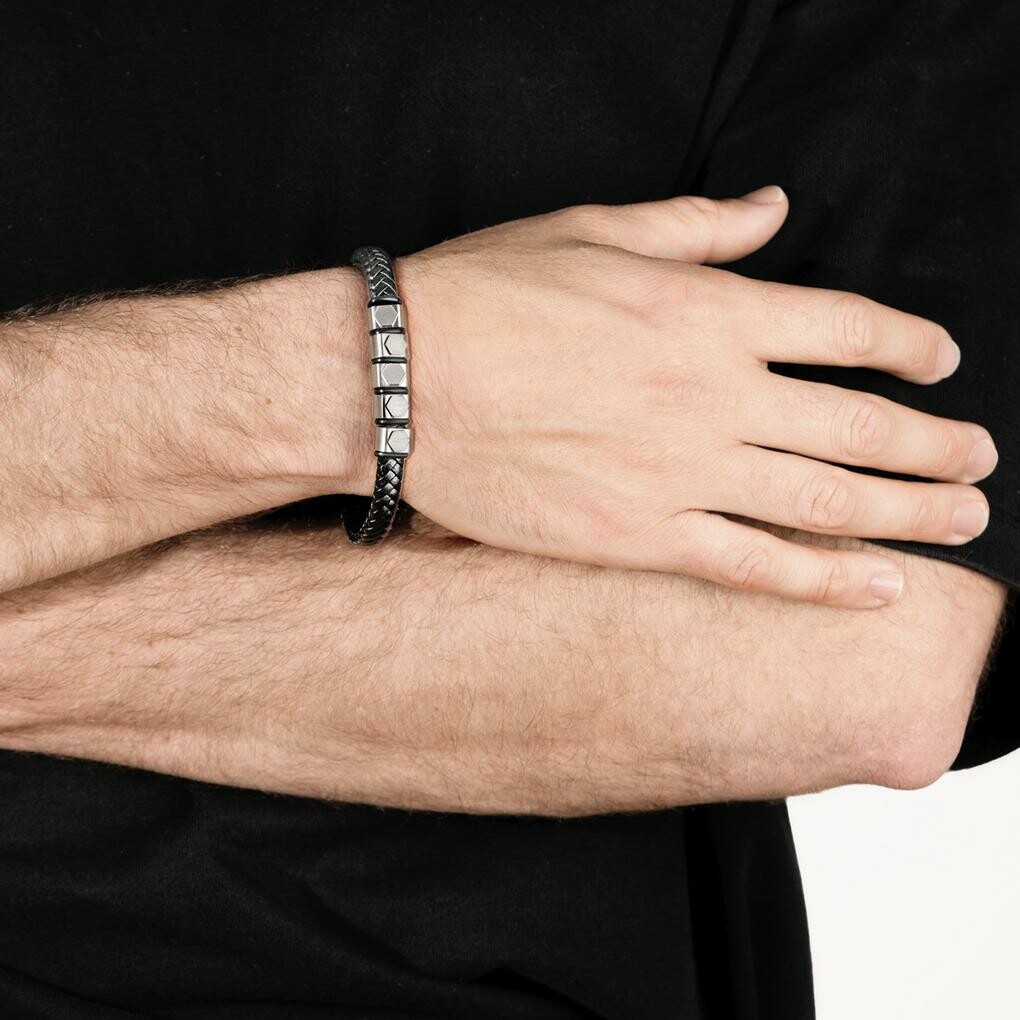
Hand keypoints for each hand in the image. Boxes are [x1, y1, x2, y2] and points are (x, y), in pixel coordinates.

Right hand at [396, 188, 996, 607]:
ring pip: (824, 499)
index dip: (906, 342)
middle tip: (979, 458)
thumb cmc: (484, 296)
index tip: (939, 359)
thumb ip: (697, 229)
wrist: (398, 379)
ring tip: (964, 520)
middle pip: (857, 422)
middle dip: (933, 442)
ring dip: (909, 512)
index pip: (844, 326)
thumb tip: (775, 209)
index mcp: (704, 311)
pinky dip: (824, 579)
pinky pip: (752, 566)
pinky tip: (881, 586)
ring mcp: (679, 473)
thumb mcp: (591, 233)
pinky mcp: (636, 537)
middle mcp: (711, 395)